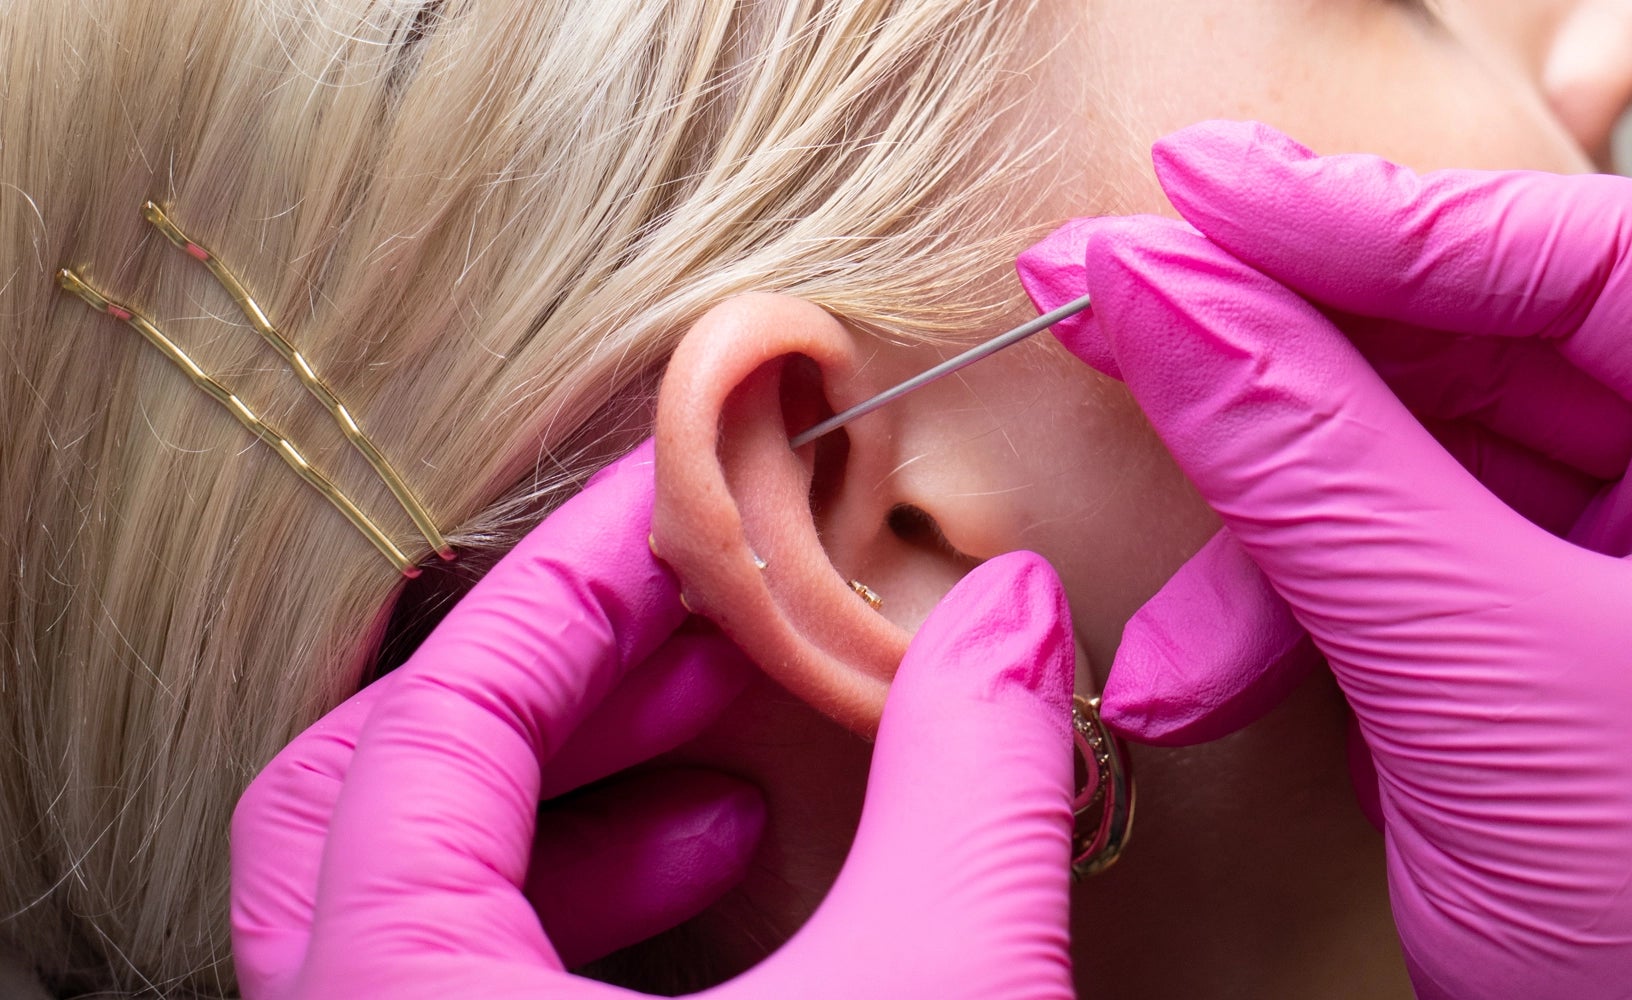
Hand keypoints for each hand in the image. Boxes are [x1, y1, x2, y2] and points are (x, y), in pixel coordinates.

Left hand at [232, 443, 1080, 998]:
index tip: (688, 508)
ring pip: (403, 888)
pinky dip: (583, 901)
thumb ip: (971, 777)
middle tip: (689, 623)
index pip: (434, 722)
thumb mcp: (935, 982)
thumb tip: (1011, 614)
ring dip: (571, 786)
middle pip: (360, 791)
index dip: (573, 588)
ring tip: (734, 752)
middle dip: (547, 682)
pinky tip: (732, 869)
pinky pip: (462, 972)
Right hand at [1017, 120, 1631, 997]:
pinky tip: (1216, 677)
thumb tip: (1158, 297)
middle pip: (1489, 343)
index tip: (1194, 191)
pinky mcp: (1576, 613)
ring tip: (1176, 637)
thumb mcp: (1486, 684)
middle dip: (1288, 373)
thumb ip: (1310, 467)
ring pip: (1422, 453)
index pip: (1594, 260)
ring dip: (1270, 541)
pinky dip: (1295, 608)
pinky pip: (1407, 549)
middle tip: (1120, 307)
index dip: (1367, 219)